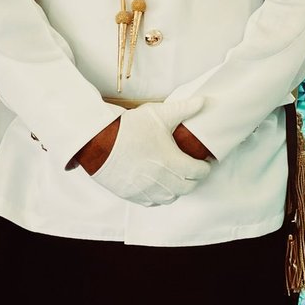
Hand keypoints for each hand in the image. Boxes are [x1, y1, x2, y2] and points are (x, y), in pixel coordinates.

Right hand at [89, 98, 210, 205]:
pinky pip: (152, 203)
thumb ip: (184, 108)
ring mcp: (146, 190)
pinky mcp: (132, 194)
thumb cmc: (129, 128)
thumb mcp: (159, 114)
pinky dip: (159, 197)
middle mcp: (161, 180)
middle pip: (187, 188)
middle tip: (193, 170)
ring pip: (171, 198)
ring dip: (177, 190)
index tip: (206, 163)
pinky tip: (158, 187)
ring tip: (177, 178)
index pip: (199, 173)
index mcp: (172, 161)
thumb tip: (203, 101)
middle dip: (194, 179)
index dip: (205, 168)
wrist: (99, 141)